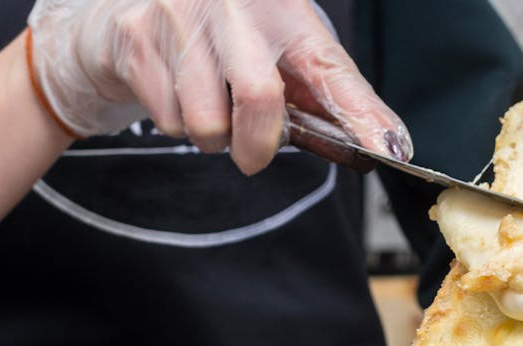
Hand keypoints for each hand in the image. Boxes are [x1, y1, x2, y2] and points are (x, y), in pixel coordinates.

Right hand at [27, 0, 412, 174]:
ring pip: (207, 122)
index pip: (329, 66)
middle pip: (259, 97)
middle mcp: (233, 2)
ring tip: (210, 107)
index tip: (384, 148)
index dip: (357, 113)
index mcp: (282, 6)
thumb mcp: (284, 54)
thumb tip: (386, 142)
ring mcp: (179, 14)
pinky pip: (168, 119)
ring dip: (212, 137)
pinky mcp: (137, 36)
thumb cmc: (225, 40)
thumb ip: (329, 95)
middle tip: (254, 153)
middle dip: (257, 146)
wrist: (135, 15)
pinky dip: (176, 125)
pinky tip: (178, 93)